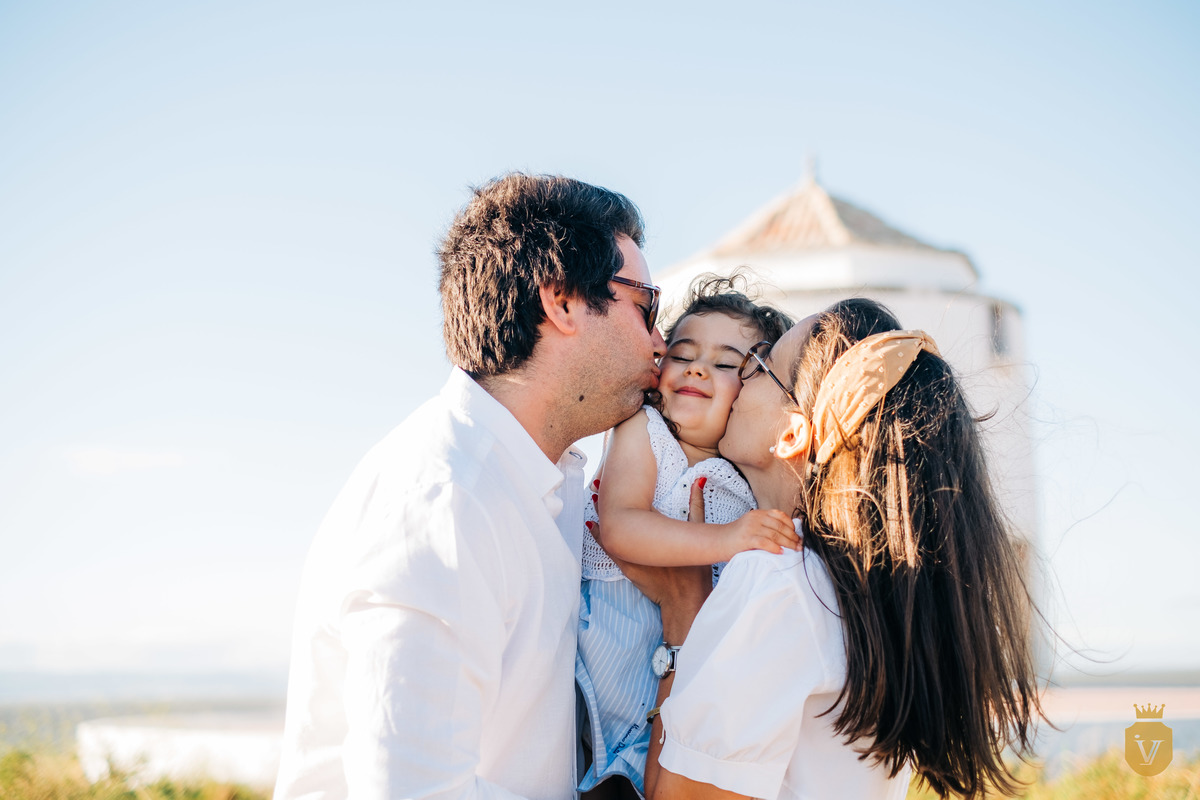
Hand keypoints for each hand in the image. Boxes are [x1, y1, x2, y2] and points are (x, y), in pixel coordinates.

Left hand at [592, 479, 711, 641]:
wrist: (684, 601)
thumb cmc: (693, 569)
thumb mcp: (698, 532)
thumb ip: (697, 506)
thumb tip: (698, 480)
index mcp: (654, 526)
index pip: (636, 502)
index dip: (624, 487)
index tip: (614, 473)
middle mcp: (637, 538)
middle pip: (619, 513)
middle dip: (608, 498)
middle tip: (598, 483)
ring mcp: (628, 554)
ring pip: (609, 528)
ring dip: (602, 514)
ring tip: (593, 497)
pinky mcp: (625, 566)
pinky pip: (606, 547)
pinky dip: (598, 534)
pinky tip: (591, 524)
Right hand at [714, 508, 799, 560]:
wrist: (716, 542)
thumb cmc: (736, 538)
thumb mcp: (751, 526)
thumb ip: (766, 527)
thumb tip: (788, 534)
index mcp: (757, 513)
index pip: (780, 516)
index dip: (791, 525)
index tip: (798, 535)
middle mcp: (755, 518)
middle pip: (780, 526)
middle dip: (793, 537)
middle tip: (800, 545)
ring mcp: (750, 528)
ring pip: (775, 535)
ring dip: (788, 543)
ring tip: (795, 550)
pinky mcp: (746, 539)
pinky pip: (765, 542)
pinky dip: (775, 548)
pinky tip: (780, 552)